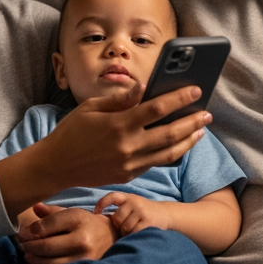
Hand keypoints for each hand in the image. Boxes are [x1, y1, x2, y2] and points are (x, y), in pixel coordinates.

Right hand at [0, 82, 210, 220]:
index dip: (179, 98)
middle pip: (170, 133)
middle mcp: (128, 146)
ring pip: (169, 153)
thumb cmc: (71, 132)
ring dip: (188, 140)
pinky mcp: (128, 176)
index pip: (157, 109)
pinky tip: (180, 144)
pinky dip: (172, 153)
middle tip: (206, 113)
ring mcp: (129, 164)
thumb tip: (143, 87)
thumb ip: (120, 99)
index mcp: (119, 125)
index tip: (195, 90)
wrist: (56, 166)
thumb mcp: (91, 108)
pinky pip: (155, 163)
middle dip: (192, 121)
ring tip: (200, 130)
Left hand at [16, 202, 119, 263]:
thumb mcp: (71, 213)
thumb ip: (52, 212)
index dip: (29, 231)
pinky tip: (38, 262)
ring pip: (49, 261)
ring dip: (33, 258)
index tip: (22, 233)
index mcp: (78, 218)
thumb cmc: (85, 223)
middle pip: (46, 246)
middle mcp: (82, 238)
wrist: (110, 236)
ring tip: (27, 254)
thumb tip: (35, 207)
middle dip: (28, 246)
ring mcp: (83, 256)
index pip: (46, 226)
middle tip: (21, 245)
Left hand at [94, 192, 170, 235]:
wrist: (166, 214)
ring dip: (126, 233)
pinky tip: (138, 234)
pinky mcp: (148, 221)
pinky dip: (134, 236)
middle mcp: (134, 202)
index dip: (101, 204)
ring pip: (125, 227)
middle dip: (118, 226)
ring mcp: (141, 211)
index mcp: (129, 197)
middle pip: (117, 218)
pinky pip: (134, 232)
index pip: (112, 196)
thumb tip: (100, 220)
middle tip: (124, 229)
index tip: (96, 213)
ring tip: (132, 232)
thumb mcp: (134, 205)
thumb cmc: (145, 212)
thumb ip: (121, 209)